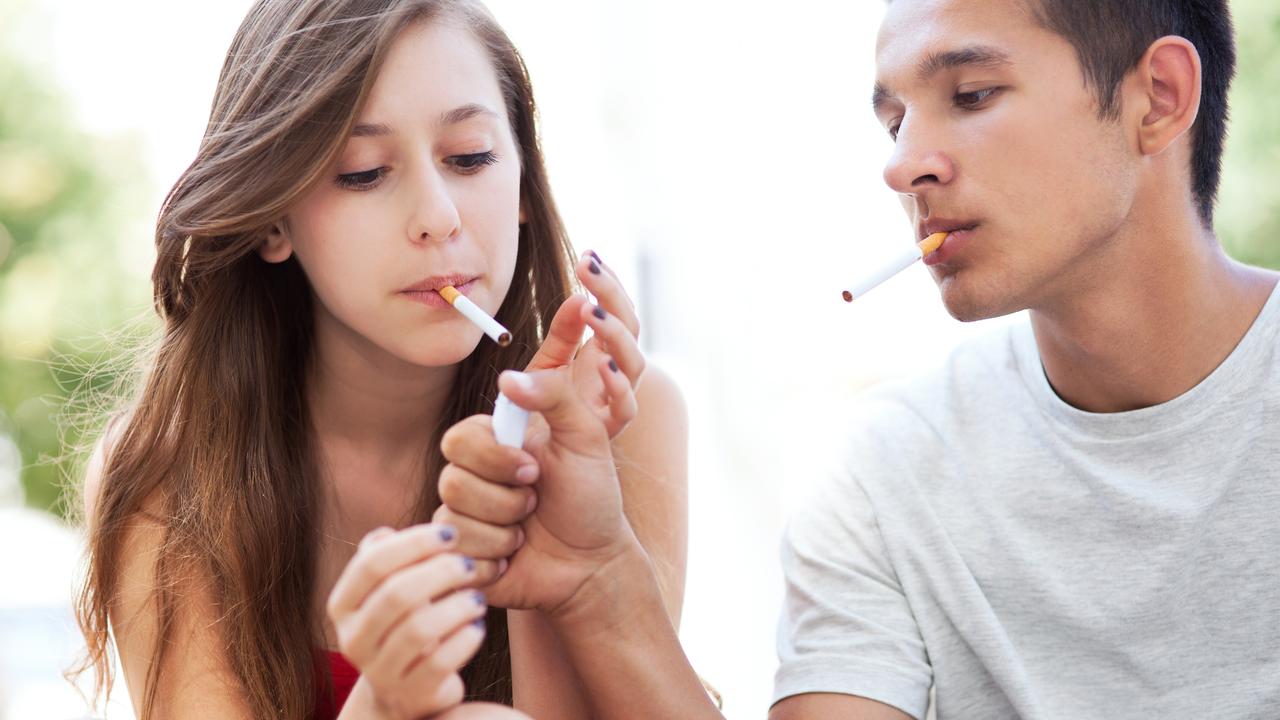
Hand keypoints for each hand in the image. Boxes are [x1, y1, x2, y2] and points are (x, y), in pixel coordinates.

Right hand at [327, 525, 487, 719]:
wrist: (404, 689)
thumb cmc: (402, 623)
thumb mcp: (387, 589)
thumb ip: (386, 558)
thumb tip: (385, 533)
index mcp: (342, 605)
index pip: (372, 564)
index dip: (414, 543)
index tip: (450, 534)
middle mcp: (353, 639)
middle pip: (396, 594)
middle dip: (440, 572)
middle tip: (469, 565)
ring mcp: (379, 671)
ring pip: (419, 630)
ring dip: (457, 606)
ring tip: (478, 597)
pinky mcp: (411, 694)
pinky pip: (440, 662)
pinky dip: (465, 639)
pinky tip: (477, 626)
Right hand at [436, 366, 637, 614]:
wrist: (594, 562)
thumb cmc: (591, 497)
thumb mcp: (585, 436)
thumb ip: (554, 394)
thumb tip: (506, 377)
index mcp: (493, 445)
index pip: (459, 439)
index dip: (496, 458)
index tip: (535, 470)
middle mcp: (472, 478)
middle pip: (452, 481)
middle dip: (506, 499)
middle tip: (535, 501)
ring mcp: (463, 519)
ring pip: (453, 520)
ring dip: (504, 530)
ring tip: (527, 531)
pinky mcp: (461, 557)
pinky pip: (458, 555)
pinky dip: (496, 558)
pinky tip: (514, 558)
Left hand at [524, 250, 644, 437]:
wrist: (545, 493)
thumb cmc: (540, 427)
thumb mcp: (545, 373)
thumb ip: (560, 341)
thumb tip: (574, 298)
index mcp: (598, 357)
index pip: (612, 313)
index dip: (606, 284)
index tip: (589, 256)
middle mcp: (611, 378)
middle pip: (628, 328)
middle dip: (610, 295)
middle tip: (586, 267)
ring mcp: (613, 404)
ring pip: (632, 363)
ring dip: (613, 334)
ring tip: (590, 311)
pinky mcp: (607, 435)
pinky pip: (622, 410)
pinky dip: (616, 387)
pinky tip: (603, 366)